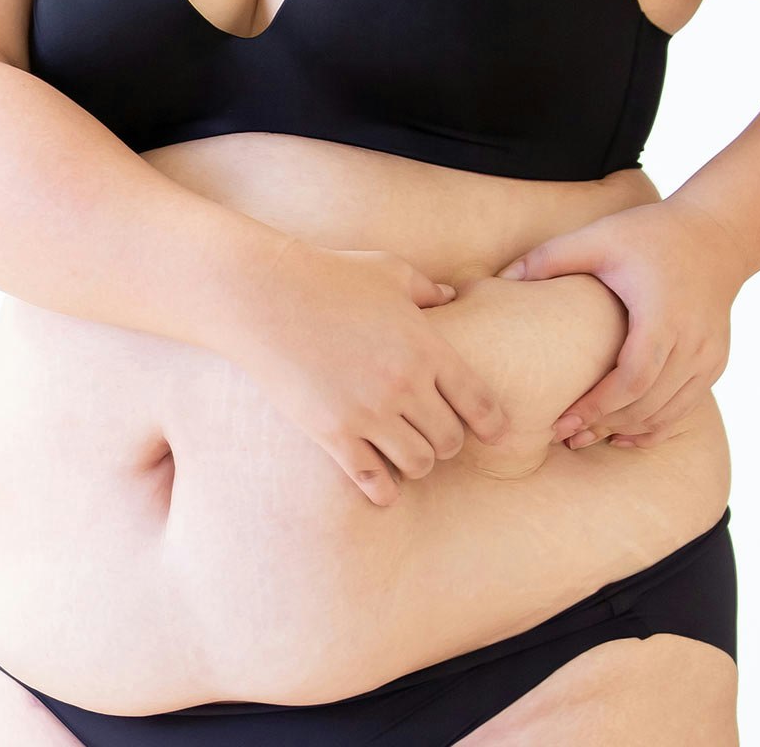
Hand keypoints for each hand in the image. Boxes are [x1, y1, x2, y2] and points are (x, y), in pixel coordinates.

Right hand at [233, 240, 508, 505]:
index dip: (492, 423)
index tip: (494, 432)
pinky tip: (382, 486)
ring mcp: (369, 412)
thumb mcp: (388, 271)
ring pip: (419, 464)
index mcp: (426, 346)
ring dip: (418, 462)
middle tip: (435, 434)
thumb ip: (426, 288)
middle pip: (451, 440)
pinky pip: (372, 479)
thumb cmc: (329, 275)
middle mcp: (405, 384)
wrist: (265, 295)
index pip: (479, 401)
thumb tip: (451, 295)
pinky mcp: (333, 433)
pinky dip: (383, 489)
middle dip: (448, 441)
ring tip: (407, 453)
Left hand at [494, 197, 748, 449]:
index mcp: (662, 315)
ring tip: (584, 438)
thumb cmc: (651, 234)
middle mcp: (692, 342)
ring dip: (626, 431)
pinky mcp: (714, 362)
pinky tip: (621, 435)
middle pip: (647, 404)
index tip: (561, 422)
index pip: (632, 379)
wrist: (718, 234)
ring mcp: (708, 356)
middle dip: (603, 425)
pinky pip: (684, 408)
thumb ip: (548, 258)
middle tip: (563, 436)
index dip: (596, 407)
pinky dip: (653, 427)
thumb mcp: (598, 238)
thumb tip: (499, 277)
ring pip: (666, 413)